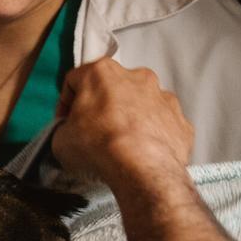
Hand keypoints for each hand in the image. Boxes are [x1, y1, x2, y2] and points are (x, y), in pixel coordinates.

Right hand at [52, 58, 194, 193]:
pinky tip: (143, 154)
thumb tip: (70, 135)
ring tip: (121, 146)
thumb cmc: (98, 145)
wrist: (142, 167)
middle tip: (94, 133)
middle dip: (102, 107)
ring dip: (130, 119)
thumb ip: (64, 130)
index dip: (66, 102)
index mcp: (102, 72)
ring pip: (142, 103)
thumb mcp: (61, 140)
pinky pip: (162, 124)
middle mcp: (136, 76)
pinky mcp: (180, 120)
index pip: (75, 80)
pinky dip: (152, 136)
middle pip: (113, 88)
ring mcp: (163, 97)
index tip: (64, 122)